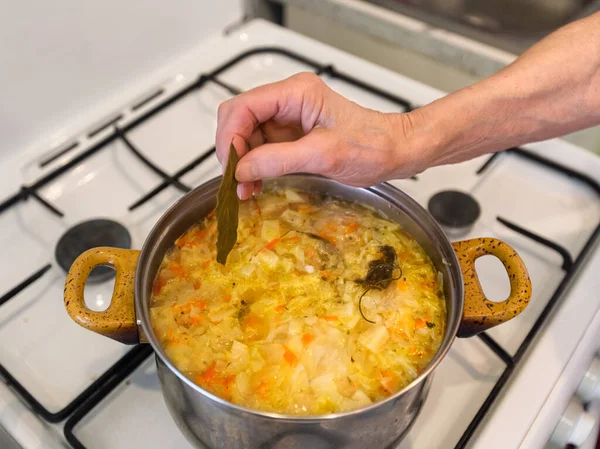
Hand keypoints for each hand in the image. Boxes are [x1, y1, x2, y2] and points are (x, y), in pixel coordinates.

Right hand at [215, 72, 423, 199]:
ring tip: (246, 189)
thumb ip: (278, 160)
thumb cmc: (371, 146)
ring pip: (247, 135)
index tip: (232, 167)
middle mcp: (288, 100)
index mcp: (296, 93)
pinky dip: (255, 166)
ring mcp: (289, 117)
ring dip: (243, 162)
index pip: (244, 107)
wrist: (395, 151)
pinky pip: (262, 147)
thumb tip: (241, 169)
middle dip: (234, 150)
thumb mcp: (323, 155)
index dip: (231, 137)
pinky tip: (256, 183)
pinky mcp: (292, 135)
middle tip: (237, 181)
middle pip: (240, 119)